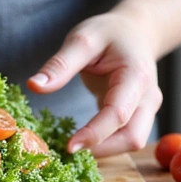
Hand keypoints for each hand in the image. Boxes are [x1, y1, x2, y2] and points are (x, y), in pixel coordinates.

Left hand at [27, 12, 162, 156]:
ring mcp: (144, 108)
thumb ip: (60, 64)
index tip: (69, 146)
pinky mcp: (136, 116)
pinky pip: (122, 137)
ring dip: (103, 151)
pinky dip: (103, 144)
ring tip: (70, 146)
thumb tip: (34, 86)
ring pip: (130, 142)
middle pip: (132, 137)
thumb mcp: (82, 39)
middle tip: (65, 149)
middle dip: (101, 150)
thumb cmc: (108, 33)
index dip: (94, 134)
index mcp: (135, 76)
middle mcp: (146, 97)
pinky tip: (79, 141)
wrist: (134, 31)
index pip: (118, 114)